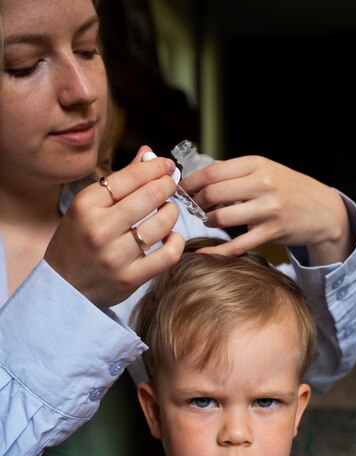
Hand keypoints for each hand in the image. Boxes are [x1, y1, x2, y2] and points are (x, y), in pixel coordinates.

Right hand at [44, 147, 184, 307]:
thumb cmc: (78, 241)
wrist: (64, 286)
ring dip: (172, 212)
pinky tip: (170, 236)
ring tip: (167, 211)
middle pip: (150, 196)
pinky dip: (176, 242)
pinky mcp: (130, 278)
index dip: (155, 167)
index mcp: (86, 206)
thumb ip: (120, 181)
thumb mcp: (88, 207)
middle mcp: (100, 230)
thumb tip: (149, 153)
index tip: (166, 165)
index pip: (131, 177)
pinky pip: (168, 255)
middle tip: (170, 185)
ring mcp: (115, 256)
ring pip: (162, 224)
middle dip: (167, 186)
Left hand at [180, 155, 352, 264]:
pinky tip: (204, 254)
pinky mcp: (271, 232)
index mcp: (257, 164)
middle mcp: (262, 184)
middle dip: (196, 203)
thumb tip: (198, 175)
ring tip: (208, 220)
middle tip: (193, 208)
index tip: (180, 190)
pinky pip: (237, 245)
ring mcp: (268, 209)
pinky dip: (217, 252)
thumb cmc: (288, 189)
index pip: (212, 172)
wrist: (322, 210)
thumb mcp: (264, 170)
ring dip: (207, 222)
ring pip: (221, 218)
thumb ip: (234, 172)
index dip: (191, 183)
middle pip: (212, 194)